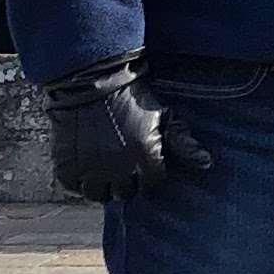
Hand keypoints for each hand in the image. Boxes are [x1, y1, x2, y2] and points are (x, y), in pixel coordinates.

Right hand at [43, 65, 171, 201]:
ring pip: (99, 195)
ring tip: (101, 165)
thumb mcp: (162, 114)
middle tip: (119, 161)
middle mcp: (120, 170)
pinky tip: (84, 162)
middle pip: (125, 193)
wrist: (91, 79)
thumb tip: (206, 163)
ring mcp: (92, 170)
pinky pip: (75, 186)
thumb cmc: (131, 96)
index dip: (146, 172)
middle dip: (125, 180)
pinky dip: (79, 178)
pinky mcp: (67, 168)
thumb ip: (182, 142)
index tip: (140, 159)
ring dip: (102, 184)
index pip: (151, 184)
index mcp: (146, 158)